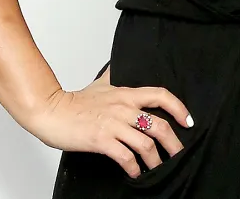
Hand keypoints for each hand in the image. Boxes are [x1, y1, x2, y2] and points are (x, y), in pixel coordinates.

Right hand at [27, 73, 193, 177]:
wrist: (51, 112)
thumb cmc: (75, 101)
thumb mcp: (101, 83)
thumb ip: (115, 76)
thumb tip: (121, 65)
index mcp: (127, 94)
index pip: (161, 95)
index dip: (179, 108)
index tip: (188, 121)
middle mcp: (124, 109)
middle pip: (159, 125)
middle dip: (173, 143)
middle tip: (179, 154)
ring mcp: (114, 125)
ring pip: (145, 144)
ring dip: (155, 161)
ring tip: (158, 169)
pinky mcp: (101, 141)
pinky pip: (125, 157)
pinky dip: (134, 168)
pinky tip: (135, 173)